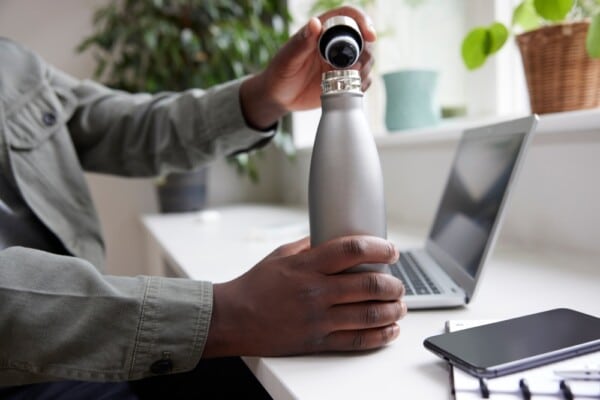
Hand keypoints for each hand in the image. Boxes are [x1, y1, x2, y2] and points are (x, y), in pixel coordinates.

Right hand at [203, 236, 405, 356]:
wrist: (233, 318)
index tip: (392, 251)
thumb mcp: (281, 255)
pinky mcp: (317, 341)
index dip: (379, 248)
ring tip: (400, 305)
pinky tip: (391, 329)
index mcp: (307, 265)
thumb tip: (335, 237)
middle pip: (369, 284)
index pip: (352, 250)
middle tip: (398, 283)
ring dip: (393, 309)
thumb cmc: (256, 285)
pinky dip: (380, 335)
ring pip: (369, 314)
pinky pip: (357, 340)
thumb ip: (310, 246)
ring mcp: (318, 319)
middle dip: (393, 284)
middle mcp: (316, 291)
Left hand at [240, 6, 375, 128]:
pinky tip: (352, 89)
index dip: (363, 21)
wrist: (278, 96)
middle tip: (357, 67)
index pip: (348, 17)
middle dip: (366, 52)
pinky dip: (362, 83)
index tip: (370, 35)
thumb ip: (301, 42)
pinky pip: (361, 78)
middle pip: (362, 39)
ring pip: (366, 59)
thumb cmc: (279, 73)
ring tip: (351, 79)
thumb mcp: (288, 58)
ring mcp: (341, 62)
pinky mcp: (344, 79)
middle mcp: (334, 44)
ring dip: (365, 69)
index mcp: (322, 30)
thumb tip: (315, 23)